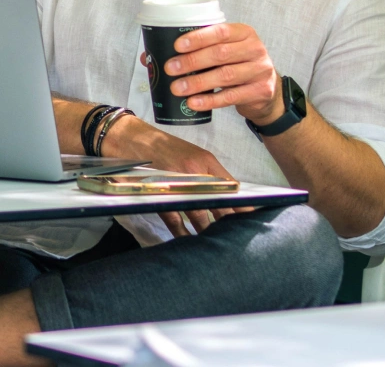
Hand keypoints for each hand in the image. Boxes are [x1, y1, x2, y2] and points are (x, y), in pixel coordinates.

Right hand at [99, 114, 249, 235]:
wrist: (131, 138)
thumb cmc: (162, 148)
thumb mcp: (191, 155)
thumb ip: (208, 173)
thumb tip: (226, 194)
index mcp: (205, 162)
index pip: (230, 186)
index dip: (241, 205)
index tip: (253, 219)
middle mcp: (195, 172)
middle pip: (218, 202)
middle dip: (229, 221)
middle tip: (240, 238)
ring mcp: (177, 182)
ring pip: (199, 213)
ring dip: (208, 231)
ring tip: (218, 245)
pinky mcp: (160, 192)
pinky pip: (175, 217)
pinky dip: (181, 231)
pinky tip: (188, 241)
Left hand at [142, 22, 283, 125]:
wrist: (266, 91)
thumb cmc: (236, 65)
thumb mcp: (223, 52)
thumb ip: (193, 51)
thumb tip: (146, 57)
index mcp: (244, 33)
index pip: (221, 31)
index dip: (199, 37)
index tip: (177, 46)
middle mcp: (255, 49)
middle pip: (221, 54)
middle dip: (192, 61)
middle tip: (170, 69)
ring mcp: (260, 70)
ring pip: (225, 76)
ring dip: (198, 82)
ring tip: (176, 88)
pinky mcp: (260, 91)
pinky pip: (231, 96)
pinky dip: (210, 101)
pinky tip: (193, 103)